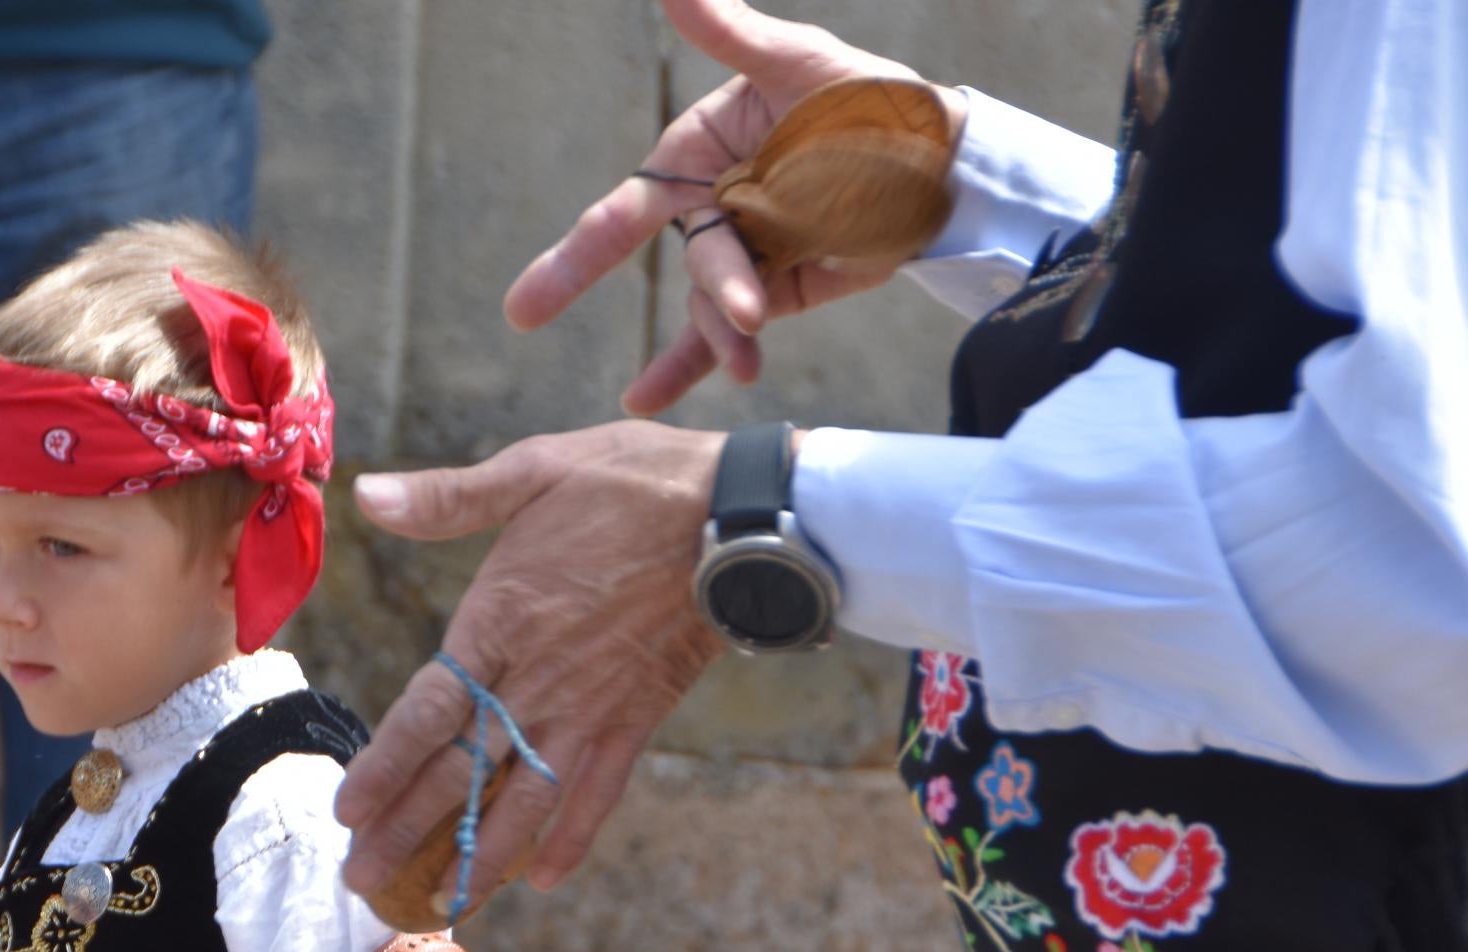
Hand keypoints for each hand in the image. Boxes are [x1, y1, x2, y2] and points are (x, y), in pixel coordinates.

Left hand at [339, 422, 723, 896]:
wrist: (739, 516)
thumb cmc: (633, 483)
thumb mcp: (534, 470)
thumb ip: (448, 498)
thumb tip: (371, 494)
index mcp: (500, 623)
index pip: (426, 715)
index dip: (385, 770)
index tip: (349, 813)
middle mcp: (538, 682)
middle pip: (461, 776)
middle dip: (408, 835)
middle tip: (363, 884)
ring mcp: (588, 711)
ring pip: (523, 803)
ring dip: (478, 859)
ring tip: (438, 905)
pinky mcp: (635, 721)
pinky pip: (598, 795)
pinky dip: (571, 839)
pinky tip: (542, 880)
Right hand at [506, 0, 964, 414]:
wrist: (945, 163)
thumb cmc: (870, 99)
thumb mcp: (800, 62)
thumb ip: (734, 36)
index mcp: (702, 151)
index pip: (629, 209)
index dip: (577, 258)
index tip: (523, 309)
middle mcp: (714, 204)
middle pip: (684, 256)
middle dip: (681, 281)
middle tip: (622, 348)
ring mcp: (746, 253)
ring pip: (713, 299)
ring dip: (723, 320)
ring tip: (753, 327)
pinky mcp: (778, 291)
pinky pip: (728, 335)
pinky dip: (700, 363)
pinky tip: (648, 399)